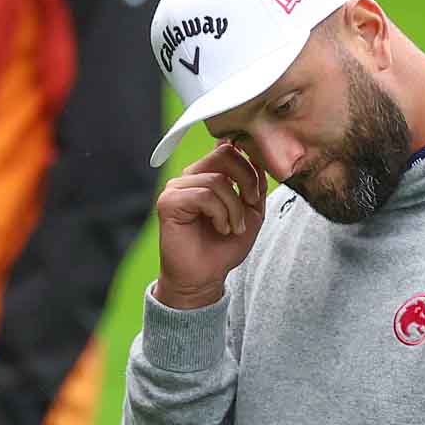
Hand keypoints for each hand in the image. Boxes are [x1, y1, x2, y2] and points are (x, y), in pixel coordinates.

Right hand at [154, 142, 267, 309]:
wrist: (205, 277)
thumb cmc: (224, 246)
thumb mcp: (251, 212)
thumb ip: (255, 185)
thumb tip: (257, 160)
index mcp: (208, 175)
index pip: (229, 148)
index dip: (249, 165)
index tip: (256, 193)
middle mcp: (190, 177)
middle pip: (223, 155)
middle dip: (246, 180)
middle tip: (251, 204)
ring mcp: (176, 188)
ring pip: (216, 180)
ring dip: (233, 207)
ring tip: (233, 227)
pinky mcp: (168, 202)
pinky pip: (203, 196)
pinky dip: (219, 214)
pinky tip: (220, 228)